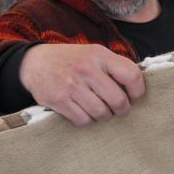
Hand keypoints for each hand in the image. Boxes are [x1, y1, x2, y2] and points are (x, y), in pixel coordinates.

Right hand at [19, 43, 144, 125]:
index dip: (138, 91)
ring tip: (100, 110)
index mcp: (100, 55)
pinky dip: (87, 120)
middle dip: (122, 110)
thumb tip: (138, 87)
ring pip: (101, 113)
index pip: (131, 75)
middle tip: (119, 110)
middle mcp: (86, 69)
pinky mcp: (59, 100)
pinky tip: (84, 111)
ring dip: (104, 116)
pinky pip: (83, 120)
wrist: (35, 63)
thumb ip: (114, 66)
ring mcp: (72, 86)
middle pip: (118, 100)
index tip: (134, 97)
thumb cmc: (72, 61)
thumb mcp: (94, 54)